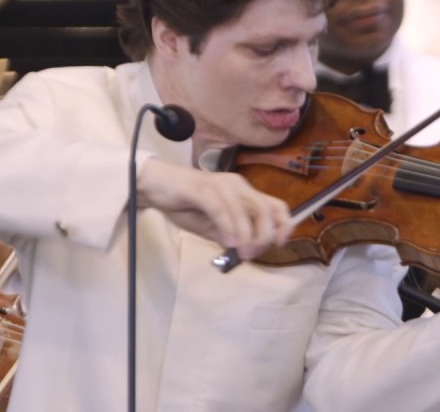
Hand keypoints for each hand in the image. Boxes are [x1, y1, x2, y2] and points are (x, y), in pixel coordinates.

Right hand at [137, 159, 291, 260]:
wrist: (155, 186)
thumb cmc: (185, 204)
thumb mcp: (212, 226)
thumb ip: (229, 236)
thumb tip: (244, 251)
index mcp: (244, 193)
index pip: (276, 206)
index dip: (284, 225)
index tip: (279, 244)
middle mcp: (238, 185)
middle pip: (265, 209)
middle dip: (264, 235)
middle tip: (252, 254)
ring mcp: (221, 185)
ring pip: (245, 210)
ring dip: (247, 235)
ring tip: (241, 253)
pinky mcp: (202, 188)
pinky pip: (221, 208)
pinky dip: (228, 227)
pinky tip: (227, 242)